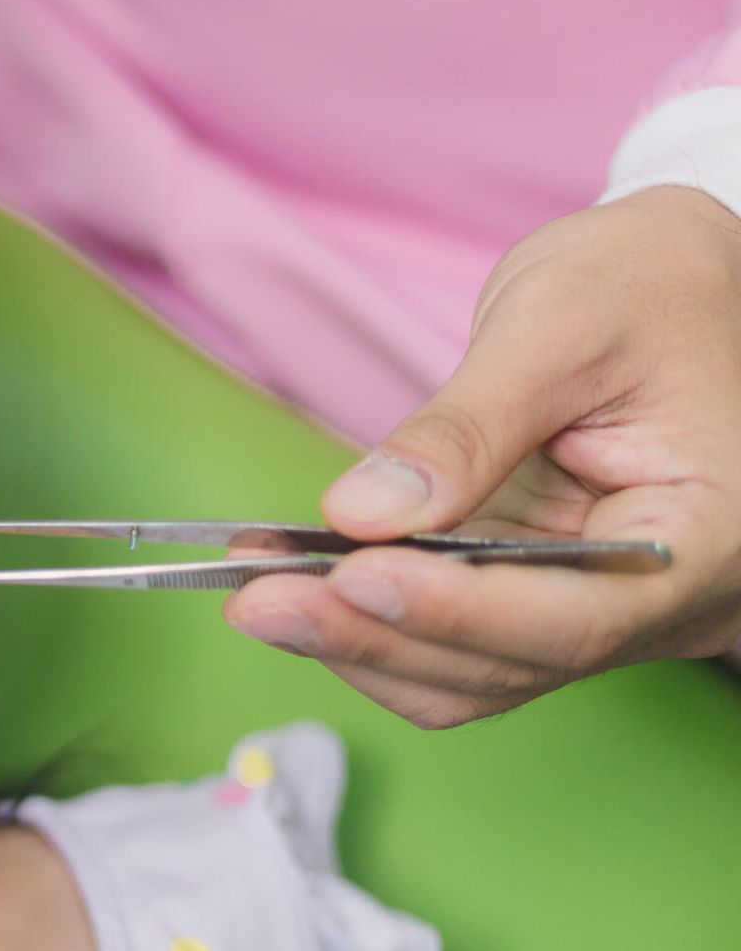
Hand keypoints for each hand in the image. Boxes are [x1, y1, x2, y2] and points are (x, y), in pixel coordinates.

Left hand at [224, 184, 740, 727]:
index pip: (573, 617)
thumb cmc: (647, 284)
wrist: (679, 278)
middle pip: (507, 663)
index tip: (349, 580)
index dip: (453, 613)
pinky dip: (370, 616)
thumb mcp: (559, 329)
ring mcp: (604, 611)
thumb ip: (465, 429)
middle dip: (373, 635)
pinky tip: (293, 575)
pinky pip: (454, 637)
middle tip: (256, 600)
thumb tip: (363, 514)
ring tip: (255, 588)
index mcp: (705, 540)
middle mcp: (664, 603)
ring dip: (355, 638)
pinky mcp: (543, 597)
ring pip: (470, 671)